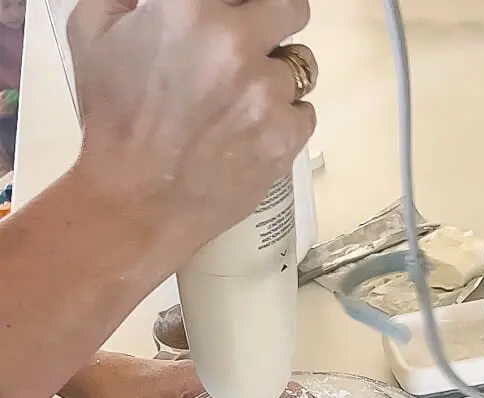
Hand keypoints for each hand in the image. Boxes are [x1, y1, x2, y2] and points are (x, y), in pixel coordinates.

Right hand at [67, 0, 316, 269]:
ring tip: (242, 103)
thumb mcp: (91, 34)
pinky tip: (251, 134)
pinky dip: (284, 121)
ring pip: (299, 66)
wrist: (136, 205)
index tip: (234, 18)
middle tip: (256, 43)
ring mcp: (265, 92)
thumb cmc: (112, 122)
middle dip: (276, 22)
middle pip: (292, 7)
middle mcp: (235, 42)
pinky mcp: (284, 137)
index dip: (238, 5)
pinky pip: (305, 113)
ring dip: (276, 78)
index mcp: (188, 6)